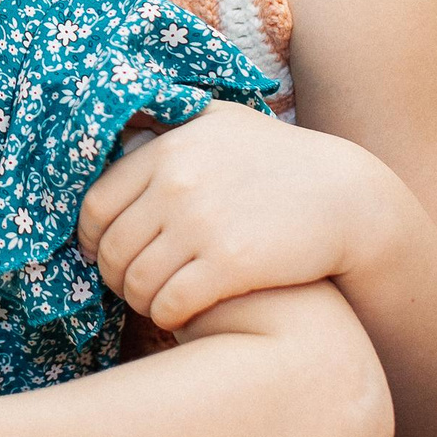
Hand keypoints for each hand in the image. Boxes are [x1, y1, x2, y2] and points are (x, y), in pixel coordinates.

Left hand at [77, 102, 369, 330]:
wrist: (346, 197)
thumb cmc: (278, 159)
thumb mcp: (220, 120)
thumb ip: (168, 124)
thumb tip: (118, 132)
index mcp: (168, 149)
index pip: (95, 205)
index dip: (90, 237)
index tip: (99, 252)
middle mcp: (177, 183)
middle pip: (112, 249)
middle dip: (113, 276)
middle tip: (130, 285)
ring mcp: (202, 224)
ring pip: (136, 283)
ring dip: (138, 301)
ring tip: (154, 302)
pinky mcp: (229, 264)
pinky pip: (169, 304)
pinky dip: (165, 316)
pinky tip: (178, 314)